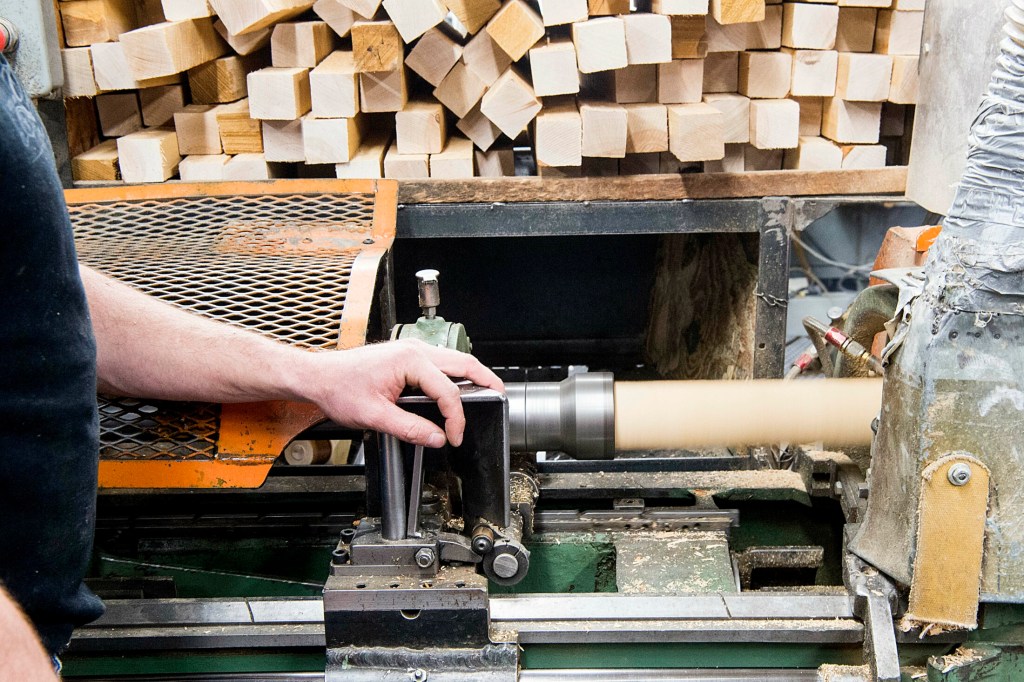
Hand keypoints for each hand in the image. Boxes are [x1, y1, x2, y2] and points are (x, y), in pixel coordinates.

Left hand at [299, 339, 503, 447]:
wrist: (319, 377)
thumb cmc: (340, 389)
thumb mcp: (375, 416)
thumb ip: (410, 428)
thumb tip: (438, 438)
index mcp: (410, 361)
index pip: (447, 391)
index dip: (456, 418)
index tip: (454, 437)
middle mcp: (415, 350)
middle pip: (462, 363)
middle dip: (485, 379)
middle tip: (502, 395)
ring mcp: (412, 351)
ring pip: (454, 360)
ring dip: (472, 375)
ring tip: (488, 390)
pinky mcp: (408, 356)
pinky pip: (441, 363)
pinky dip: (456, 374)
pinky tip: (460, 387)